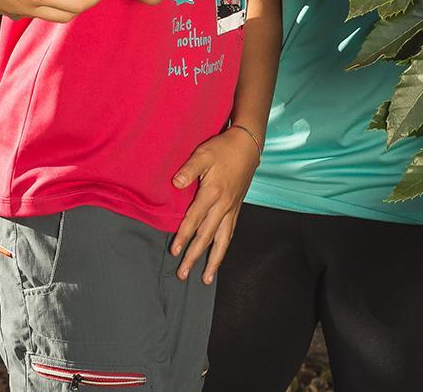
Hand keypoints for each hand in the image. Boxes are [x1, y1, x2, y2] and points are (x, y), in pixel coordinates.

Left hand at [169, 125, 261, 282]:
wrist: (248, 145)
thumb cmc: (223, 148)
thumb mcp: (203, 154)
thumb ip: (188, 170)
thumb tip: (175, 183)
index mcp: (213, 193)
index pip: (195, 219)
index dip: (183, 236)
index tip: (174, 251)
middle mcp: (223, 205)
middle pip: (207, 236)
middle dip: (194, 256)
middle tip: (183, 274)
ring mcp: (232, 208)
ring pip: (222, 240)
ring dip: (213, 260)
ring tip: (206, 278)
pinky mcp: (237, 208)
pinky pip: (230, 233)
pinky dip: (223, 247)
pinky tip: (219, 256)